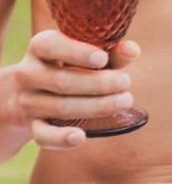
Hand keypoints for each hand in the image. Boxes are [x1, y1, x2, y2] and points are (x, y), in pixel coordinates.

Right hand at [4, 30, 138, 149]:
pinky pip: (42, 135)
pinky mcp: (31, 126)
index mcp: (41, 46)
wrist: (30, 92)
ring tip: (125, 101)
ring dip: (95, 107)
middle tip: (126, 82)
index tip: (102, 59)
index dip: (76, 52)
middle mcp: (28, 73)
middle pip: (61, 81)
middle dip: (98, 84)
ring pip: (59, 107)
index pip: (50, 45)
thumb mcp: (88, 53)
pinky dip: (60, 138)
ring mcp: (27, 101)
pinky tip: (80, 137)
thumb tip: (132, 50)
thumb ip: (112, 51)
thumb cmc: (72, 65)